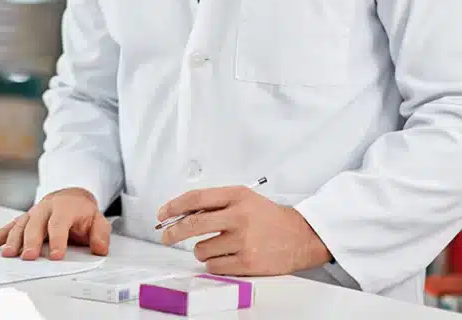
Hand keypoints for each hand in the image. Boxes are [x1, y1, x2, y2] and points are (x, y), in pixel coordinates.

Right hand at [0, 188, 109, 260]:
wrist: (71, 196)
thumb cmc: (82, 212)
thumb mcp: (97, 219)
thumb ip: (100, 233)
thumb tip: (99, 248)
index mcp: (65, 206)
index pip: (60, 222)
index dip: (58, 239)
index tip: (56, 256)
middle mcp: (46, 207)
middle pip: (37, 222)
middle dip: (31, 240)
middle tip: (28, 257)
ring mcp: (33, 212)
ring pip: (21, 223)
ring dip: (13, 239)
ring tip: (8, 255)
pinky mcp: (24, 218)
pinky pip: (10, 226)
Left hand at [158, 187, 330, 276]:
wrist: (299, 236)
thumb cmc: (267, 216)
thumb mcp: (243, 198)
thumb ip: (216, 203)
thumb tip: (183, 213)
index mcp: (236, 196)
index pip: (196, 198)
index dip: (174, 206)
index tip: (162, 213)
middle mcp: (238, 217)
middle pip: (193, 224)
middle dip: (173, 231)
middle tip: (166, 236)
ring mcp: (243, 241)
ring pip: (202, 249)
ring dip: (201, 250)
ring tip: (215, 246)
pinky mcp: (247, 263)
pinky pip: (214, 266)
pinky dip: (213, 263)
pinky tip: (225, 257)